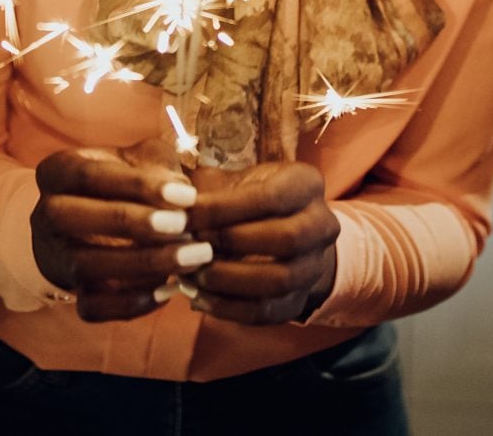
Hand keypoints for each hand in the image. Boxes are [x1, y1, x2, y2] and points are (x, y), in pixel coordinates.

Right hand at [31, 136, 205, 322]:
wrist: (86, 225)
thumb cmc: (121, 183)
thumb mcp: (135, 160)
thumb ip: (158, 165)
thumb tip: (183, 190)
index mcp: (57, 171)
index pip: (92, 175)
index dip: (140, 185)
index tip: (186, 195)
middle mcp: (46, 214)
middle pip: (79, 218)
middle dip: (135, 223)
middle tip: (184, 225)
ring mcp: (56, 257)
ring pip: (86, 266)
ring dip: (144, 264)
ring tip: (191, 256)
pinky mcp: (71, 293)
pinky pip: (93, 307)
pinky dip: (131, 303)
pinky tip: (168, 289)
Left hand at [183, 161, 340, 325]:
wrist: (283, 230)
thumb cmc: (246, 198)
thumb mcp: (233, 180)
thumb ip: (205, 187)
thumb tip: (169, 199)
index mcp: (306, 184)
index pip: (270, 196)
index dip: (224, 208)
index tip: (184, 215)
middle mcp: (323, 224)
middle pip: (286, 239)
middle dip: (232, 243)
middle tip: (190, 245)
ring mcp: (315, 266)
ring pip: (279, 280)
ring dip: (228, 279)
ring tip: (190, 274)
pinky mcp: (299, 300)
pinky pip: (267, 312)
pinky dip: (228, 308)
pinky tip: (198, 298)